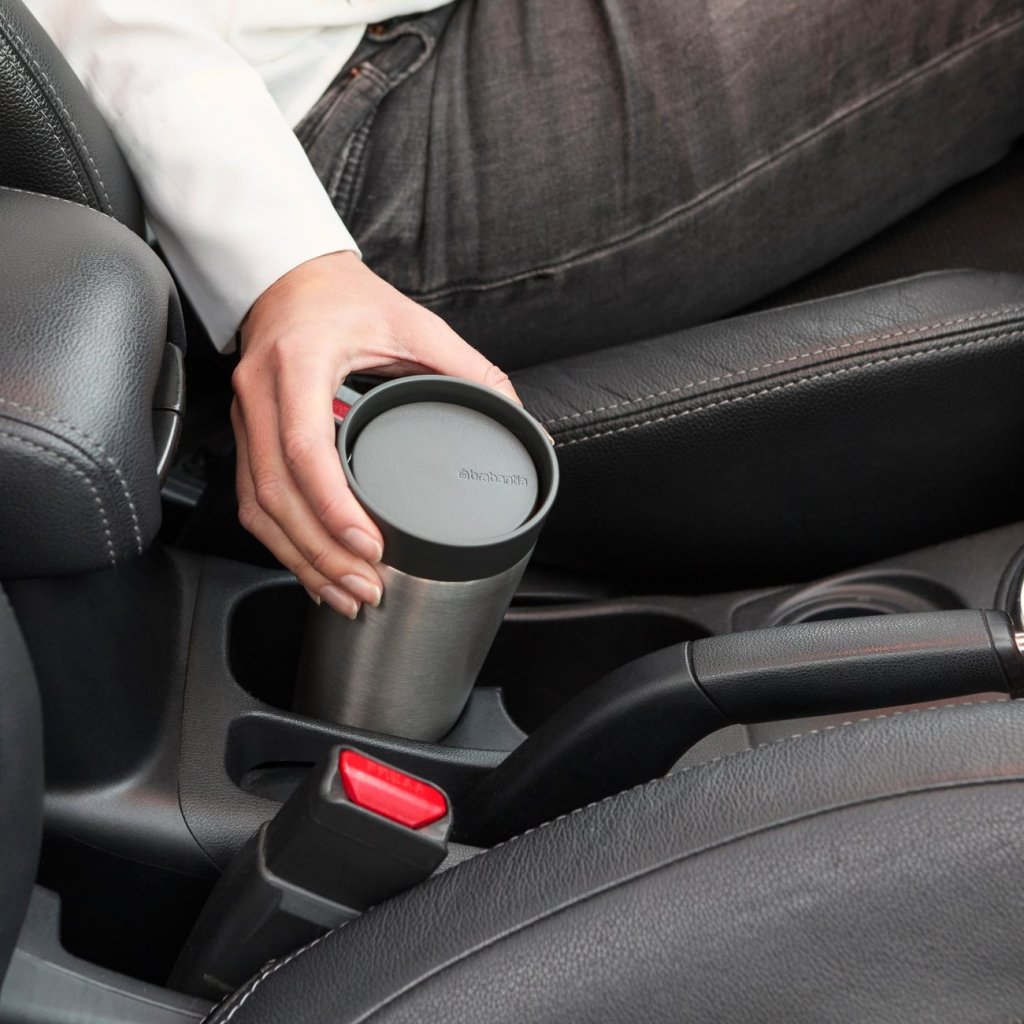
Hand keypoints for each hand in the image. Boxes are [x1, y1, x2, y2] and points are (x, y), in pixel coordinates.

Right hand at [232, 251, 519, 617]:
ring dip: (300, 558)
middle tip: (366, 588)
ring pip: (258, 506)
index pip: (303, 446)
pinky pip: (253, 500)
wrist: (291, 278)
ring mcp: (245, 416)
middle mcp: (261, 393)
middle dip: (321, 551)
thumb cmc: (345, 297)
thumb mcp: (413, 322)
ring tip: (344, 594)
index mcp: (300, 361)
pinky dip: (284, 542)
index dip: (333, 505)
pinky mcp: (245, 434)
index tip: (369, 544)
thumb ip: (467, 367)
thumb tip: (516, 416)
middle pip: (276, 493)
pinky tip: (314, 567)